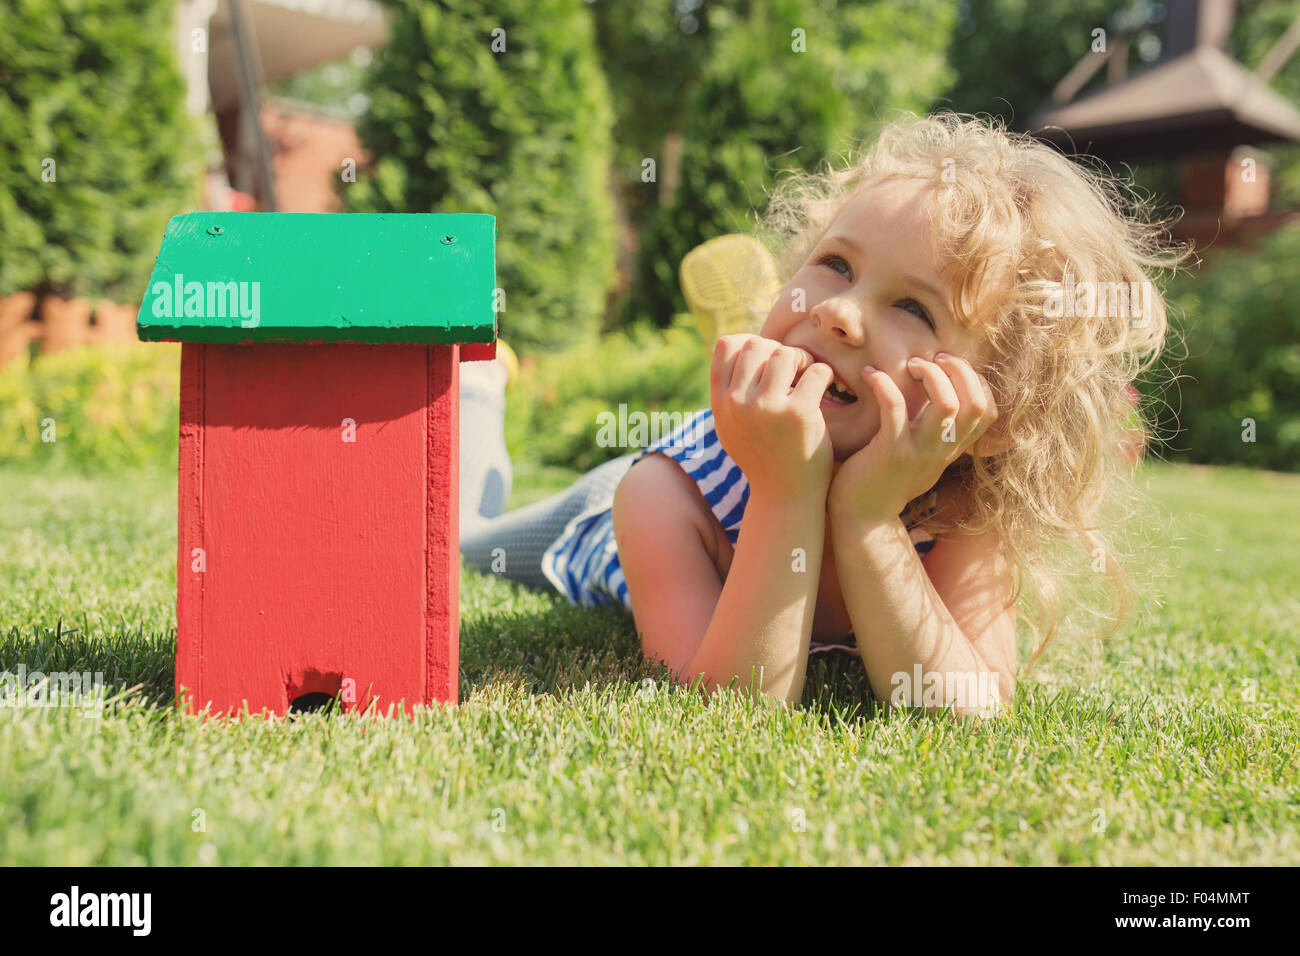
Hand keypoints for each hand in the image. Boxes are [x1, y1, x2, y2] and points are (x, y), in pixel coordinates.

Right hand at [710, 334, 836, 497]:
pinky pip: (816, 371)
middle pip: (757, 344)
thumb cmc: (762, 455)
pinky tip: (825, 389)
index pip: (727, 345)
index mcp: (721, 403)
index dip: (750, 344)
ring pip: (786, 353)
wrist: (785, 495)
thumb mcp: (731, 426)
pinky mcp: (799, 414)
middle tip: (794, 370)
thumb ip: (729, 391)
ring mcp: (767, 408)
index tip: (767, 362)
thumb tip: (738, 343)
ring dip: (803, 360)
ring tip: (808, 378)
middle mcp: (738, 404)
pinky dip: (824, 375)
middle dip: (778, 351)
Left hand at [828, 352, 999, 523]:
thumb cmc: (884, 477)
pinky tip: (871, 375)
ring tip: (909, 365)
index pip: (987, 410)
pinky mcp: (891, 452)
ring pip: (946, 404)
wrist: (861, 515)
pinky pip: (895, 408)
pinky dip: (884, 383)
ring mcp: (919, 452)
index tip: (948, 367)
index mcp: (951, 448)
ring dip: (930, 374)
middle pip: (974, 403)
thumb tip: (939, 394)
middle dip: (958, 369)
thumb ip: (933, 430)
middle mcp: (942, 450)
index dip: (975, 381)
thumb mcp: (920, 455)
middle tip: (930, 359)